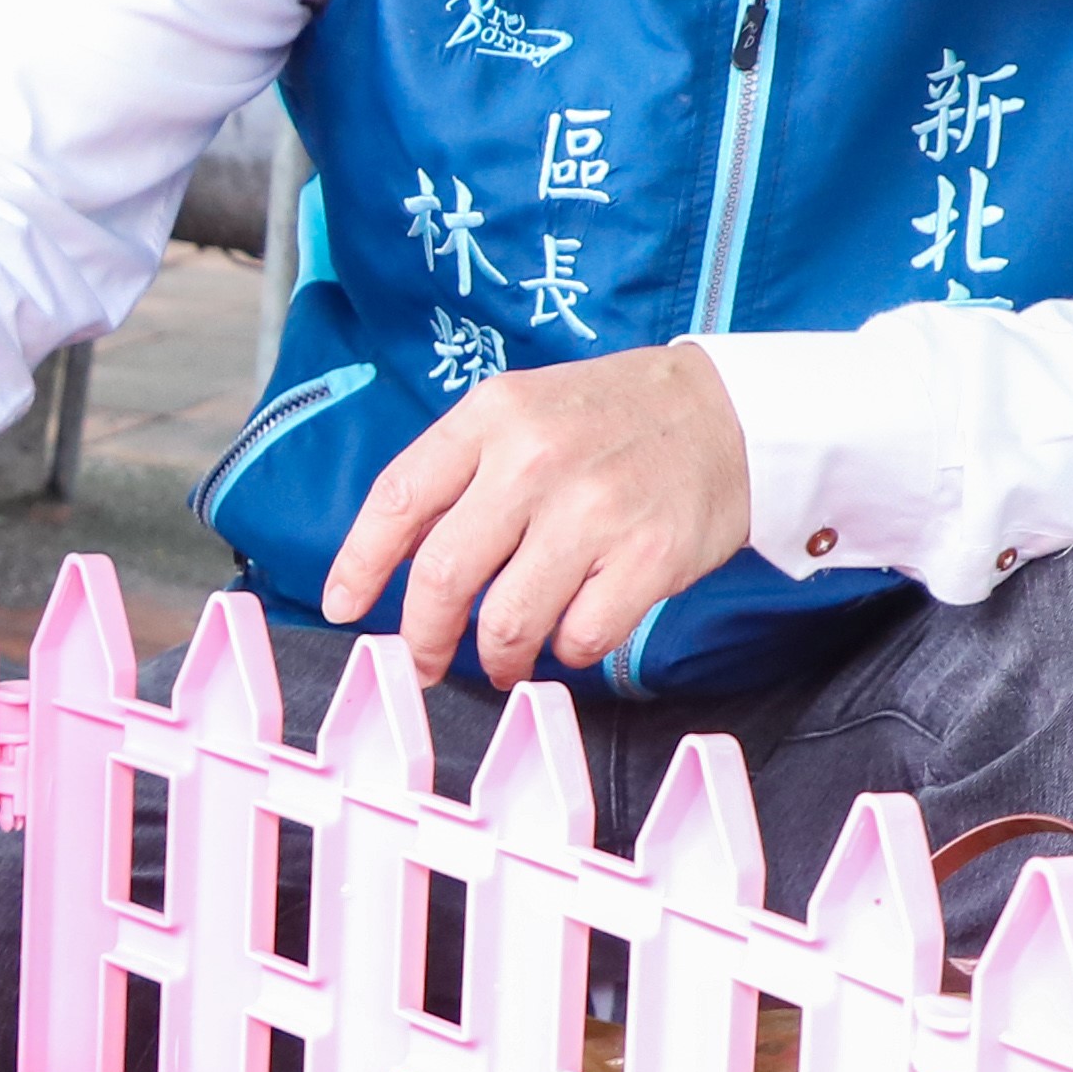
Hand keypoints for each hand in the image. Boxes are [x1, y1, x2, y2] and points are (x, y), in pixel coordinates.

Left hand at [320, 344, 755, 687]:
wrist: (728, 413)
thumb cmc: (611, 421)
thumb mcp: (522, 411)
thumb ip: (460, 474)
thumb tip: (394, 560)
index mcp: (492, 417)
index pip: (398, 498)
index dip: (361, 564)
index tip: (344, 606)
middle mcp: (535, 460)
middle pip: (443, 576)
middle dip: (424, 636)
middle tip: (427, 660)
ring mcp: (594, 511)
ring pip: (508, 621)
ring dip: (499, 657)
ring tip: (506, 658)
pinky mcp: (648, 557)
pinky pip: (580, 637)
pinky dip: (568, 651)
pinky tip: (573, 632)